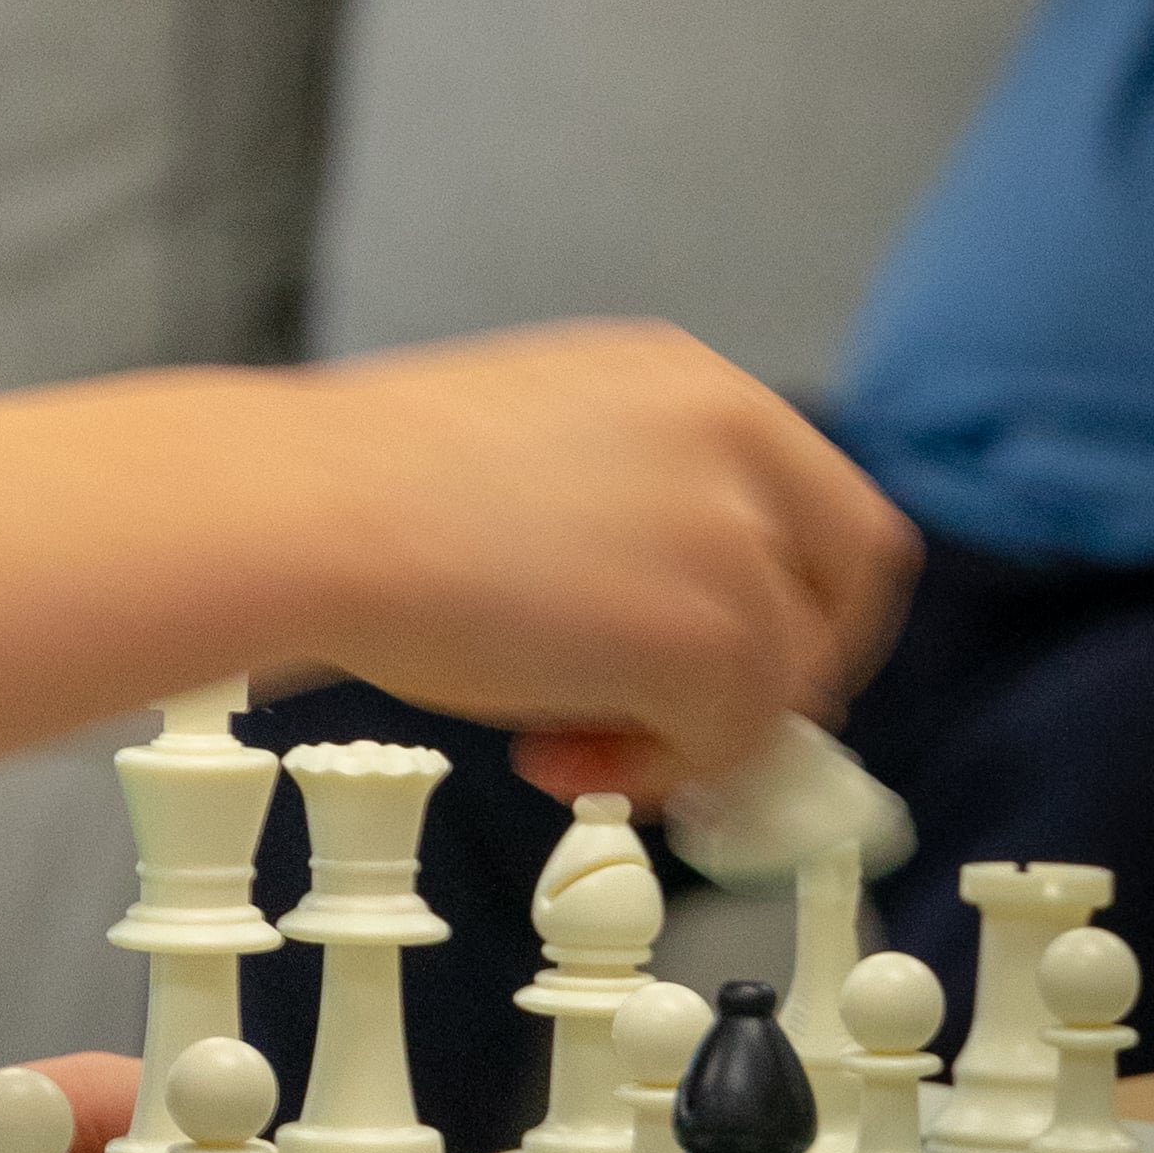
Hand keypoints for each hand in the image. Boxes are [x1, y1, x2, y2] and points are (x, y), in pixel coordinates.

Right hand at [282, 321, 917, 810]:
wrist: (310, 514)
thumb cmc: (371, 488)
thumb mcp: (546, 452)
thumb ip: (637, 508)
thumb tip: (675, 619)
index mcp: (689, 381)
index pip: (824, 502)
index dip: (801, 599)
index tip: (745, 661)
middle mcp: (737, 435)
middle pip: (844, 586)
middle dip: (770, 675)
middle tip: (680, 724)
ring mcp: (736, 534)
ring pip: (781, 678)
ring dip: (682, 735)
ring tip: (562, 742)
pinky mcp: (718, 635)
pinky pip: (727, 740)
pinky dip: (654, 772)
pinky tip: (546, 752)